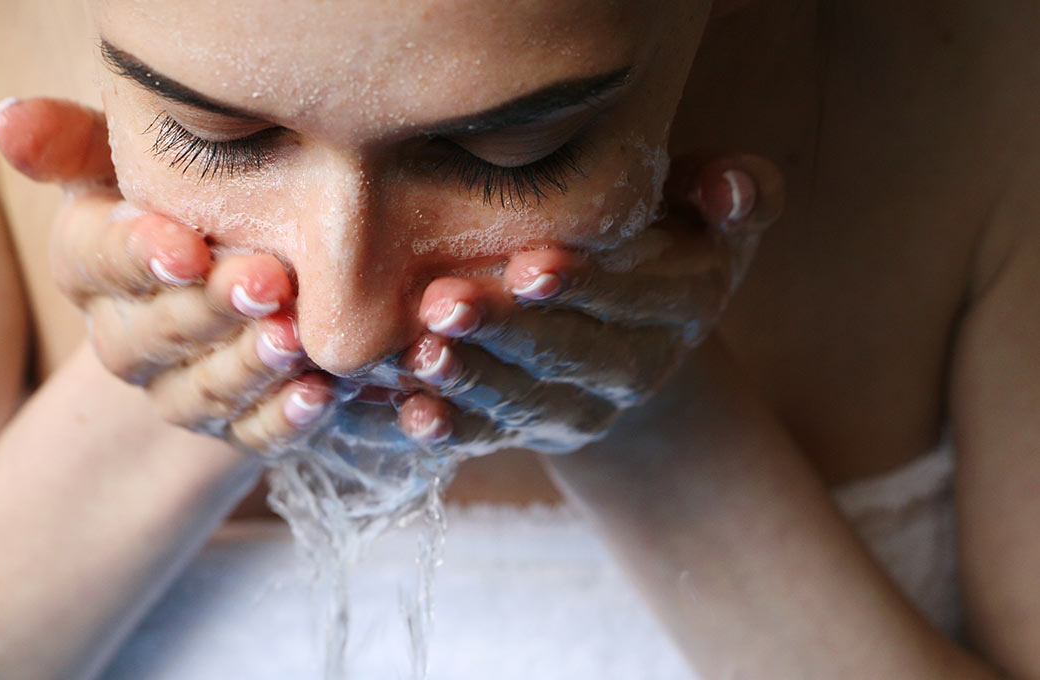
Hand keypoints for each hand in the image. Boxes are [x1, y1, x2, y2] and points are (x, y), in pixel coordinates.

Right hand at [0, 97, 334, 451]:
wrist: (234, 265)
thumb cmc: (184, 191)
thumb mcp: (130, 155)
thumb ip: (76, 139)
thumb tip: (7, 121)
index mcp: (89, 261)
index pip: (99, 260)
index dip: (141, 255)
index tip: (188, 248)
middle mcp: (122, 335)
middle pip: (155, 332)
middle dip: (211, 309)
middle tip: (270, 281)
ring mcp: (175, 388)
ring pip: (202, 390)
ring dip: (249, 366)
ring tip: (295, 337)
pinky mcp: (231, 426)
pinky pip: (253, 434)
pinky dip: (285, 418)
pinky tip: (320, 392)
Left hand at [394, 153, 784, 456]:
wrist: (632, 331)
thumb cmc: (667, 243)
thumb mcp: (715, 216)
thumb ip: (739, 193)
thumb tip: (729, 189)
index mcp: (678, 309)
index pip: (635, 302)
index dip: (586, 289)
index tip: (531, 266)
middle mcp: (630, 371)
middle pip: (569, 358)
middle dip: (507, 335)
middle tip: (446, 306)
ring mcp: (574, 409)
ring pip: (521, 404)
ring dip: (468, 384)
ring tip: (419, 355)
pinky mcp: (522, 432)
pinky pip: (481, 439)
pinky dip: (441, 431)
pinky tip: (405, 415)